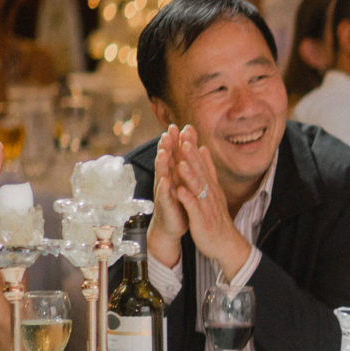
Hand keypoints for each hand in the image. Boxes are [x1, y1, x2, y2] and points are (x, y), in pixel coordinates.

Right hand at [147, 125, 191, 267]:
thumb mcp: (183, 181)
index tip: (177, 125)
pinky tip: (166, 181)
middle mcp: (166, 180)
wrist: (173, 225)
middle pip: (165, 160)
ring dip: (162, 164)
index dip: (174, 140)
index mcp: (173, 174)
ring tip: (163, 152)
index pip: (173, 154)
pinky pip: (165, 196)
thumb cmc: (179, 200)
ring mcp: (164, 192)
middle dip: (166, 146)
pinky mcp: (166, 206)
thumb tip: (187, 147)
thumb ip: (184, 164)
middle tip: (167, 131)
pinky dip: (165, 188)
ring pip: (162, 175)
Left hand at [167, 125, 250, 275]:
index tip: (187, 131)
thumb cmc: (215, 217)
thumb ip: (207, 169)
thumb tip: (202, 149)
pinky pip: (194, 208)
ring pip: (197, 189)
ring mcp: (206, 207)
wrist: (225, 243)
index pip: (201, 163)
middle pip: (200, 172)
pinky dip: (187, 199)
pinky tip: (180, 190)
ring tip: (181, 162)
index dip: (193, 148)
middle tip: (184, 139)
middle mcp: (209, 193)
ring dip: (189, 175)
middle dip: (191, 156)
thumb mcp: (213, 189)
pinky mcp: (202, 220)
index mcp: (210, 186)